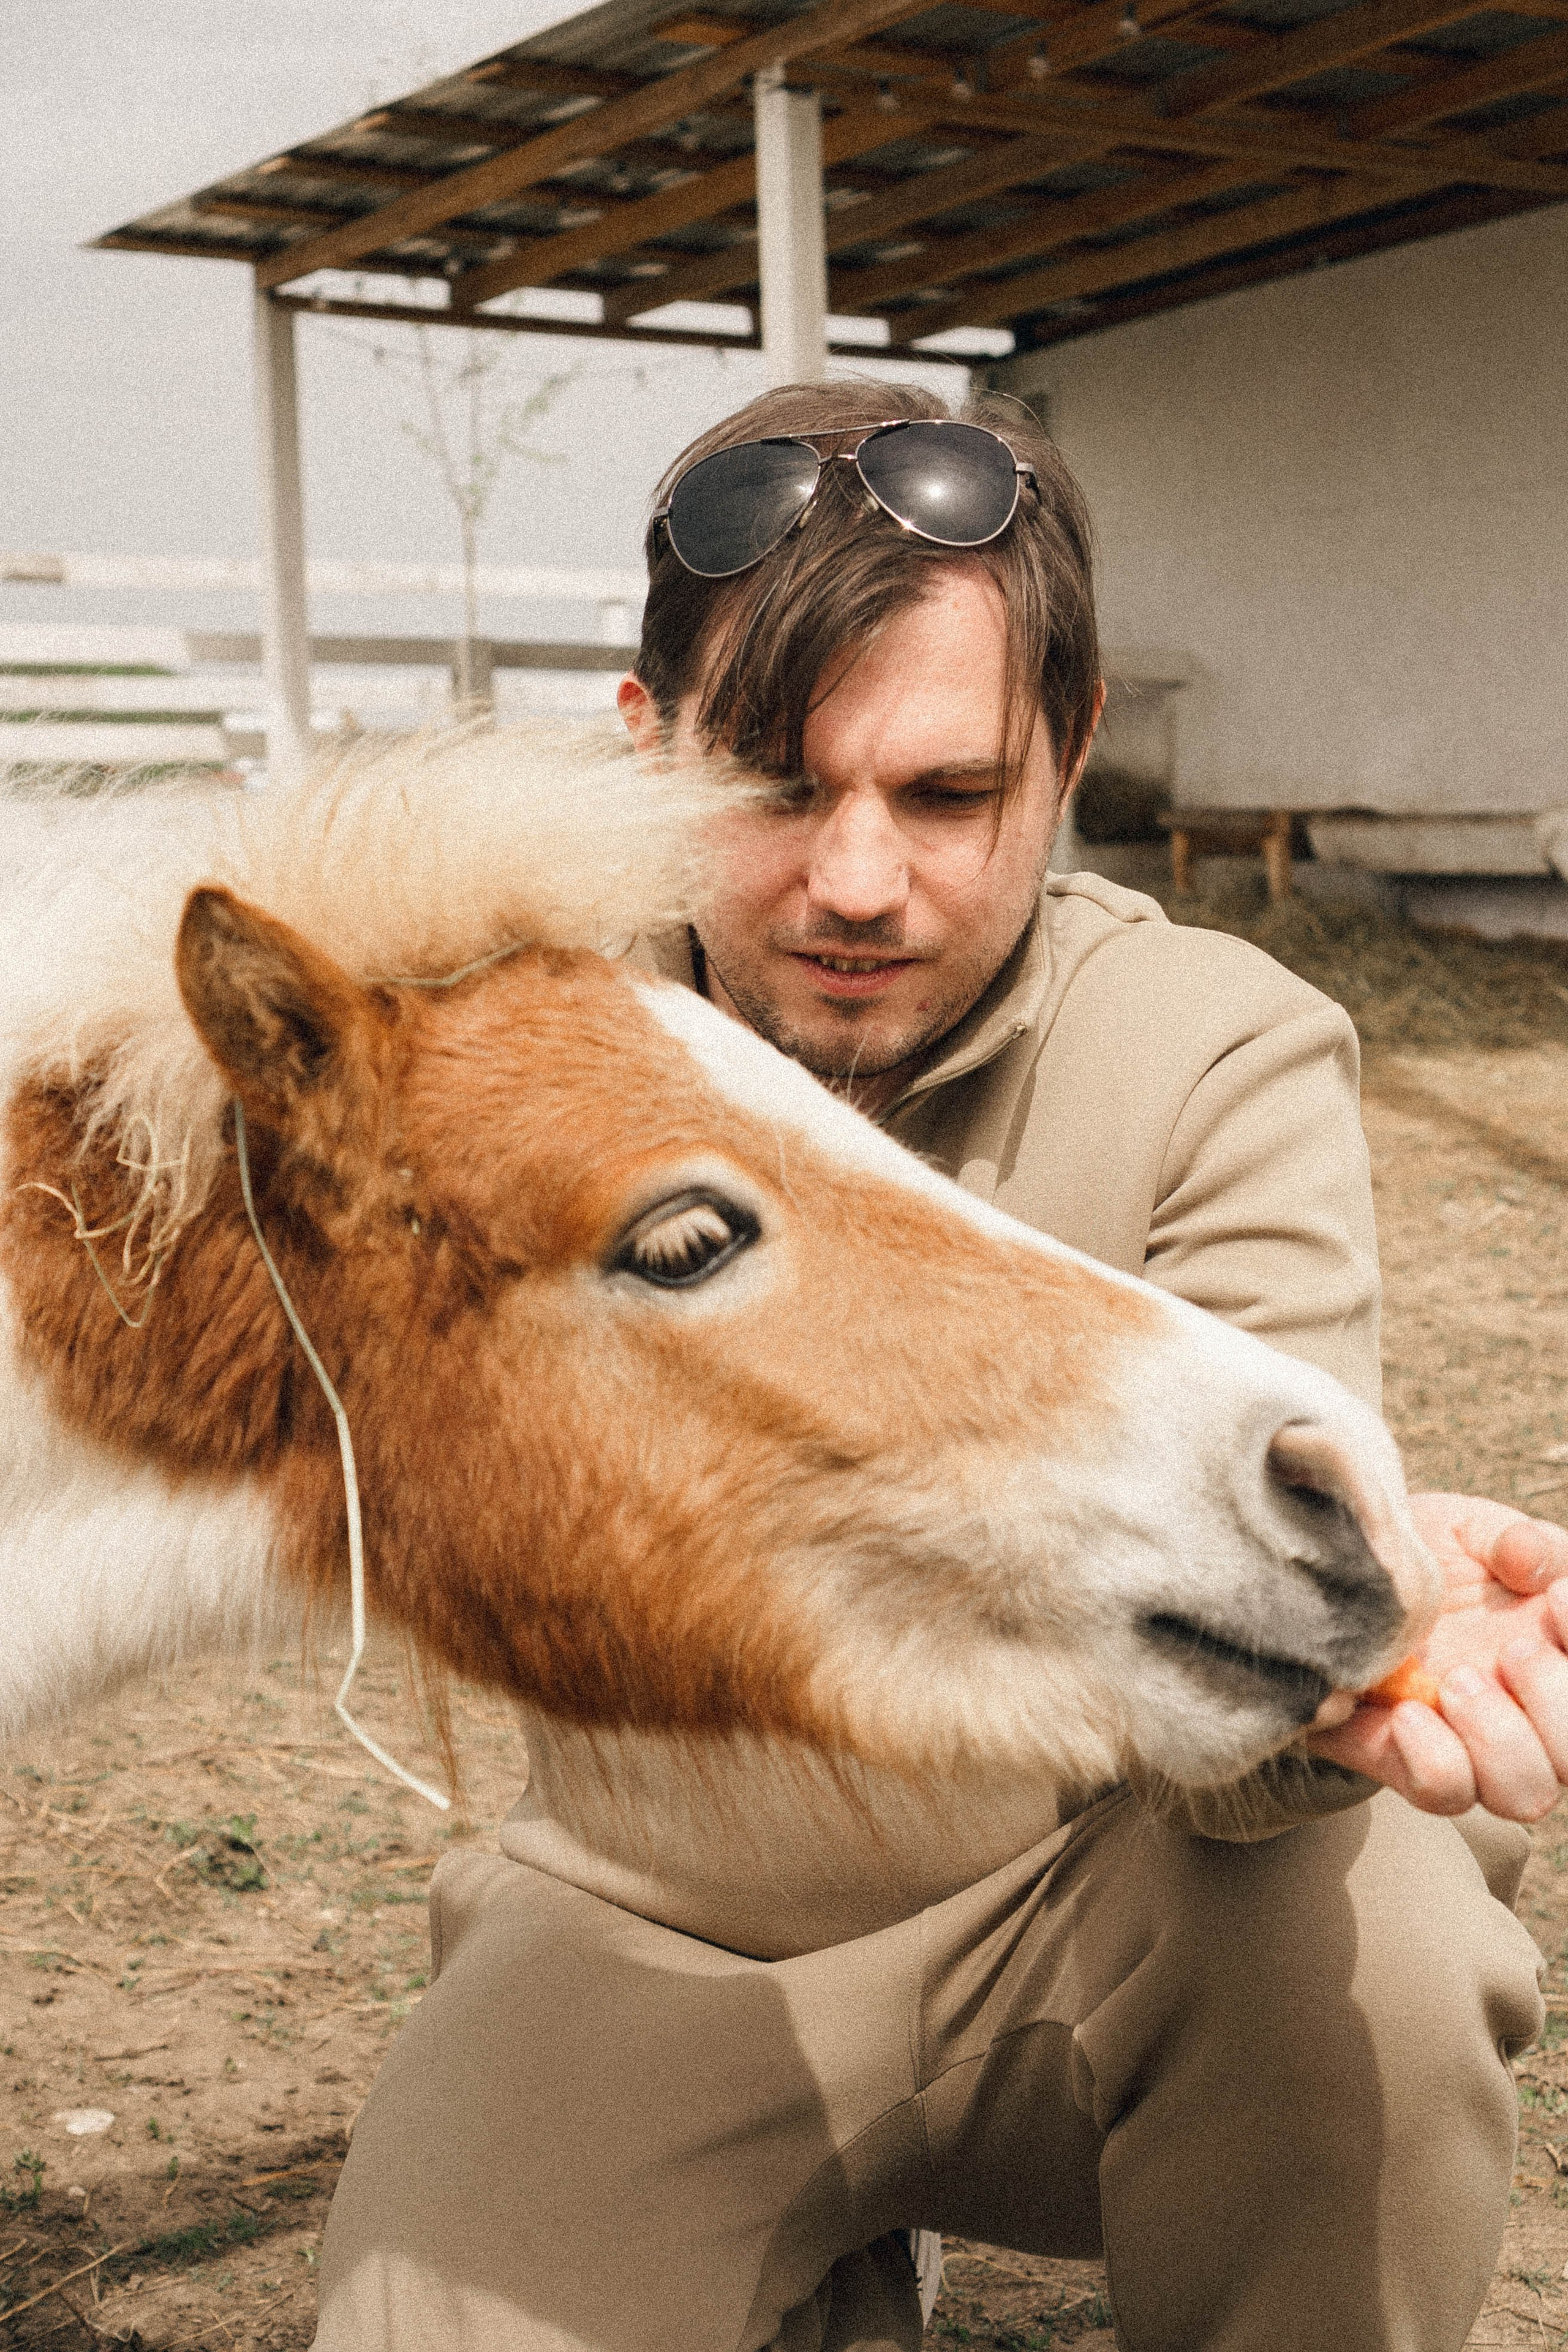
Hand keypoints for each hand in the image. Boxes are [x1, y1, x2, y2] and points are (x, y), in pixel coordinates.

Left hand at [1308, 1492, 1567, 1820]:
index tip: (1553, 1598)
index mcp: (1558, 1657)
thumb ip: (1516, 1541)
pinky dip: (1435, 1759)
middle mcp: (1527, 1714)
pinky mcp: (1403, 1760)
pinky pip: (1443, 1795)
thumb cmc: (1419, 1553)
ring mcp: (1470, 1746)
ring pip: (1525, 1794)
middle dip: (1559, 1703)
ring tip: (1456, 1681)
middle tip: (1511, 1649)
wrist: (1329, 1571)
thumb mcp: (1469, 1527)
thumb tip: (1534, 1566)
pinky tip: (1408, 1711)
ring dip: (1501, 1739)